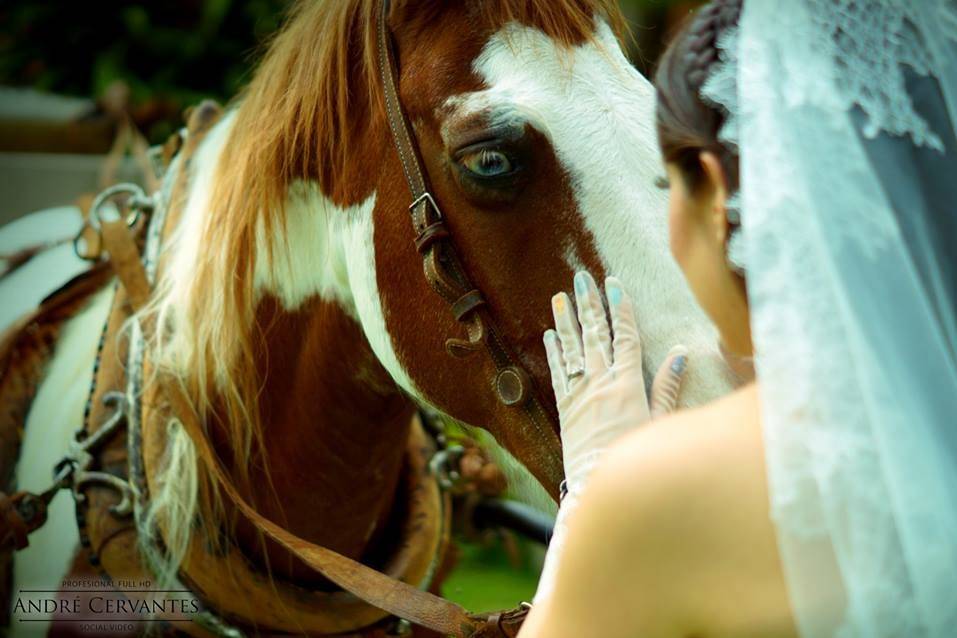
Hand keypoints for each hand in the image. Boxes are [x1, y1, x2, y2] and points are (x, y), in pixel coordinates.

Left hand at [544, 271, 687, 494]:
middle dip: (589, 304)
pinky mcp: (565, 409)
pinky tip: (549, 334)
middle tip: (582, 278)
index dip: (621, 310)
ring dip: (566, 320)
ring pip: (572, 349)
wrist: (600, 487)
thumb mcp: (662, 425)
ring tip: (560, 295)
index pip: (625, 339)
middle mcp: (601, 384)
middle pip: (596, 336)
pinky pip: (558, 373)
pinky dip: (554, 352)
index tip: (615, 285)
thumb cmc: (639, 460)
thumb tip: (679, 354)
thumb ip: (668, 388)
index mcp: (628, 386)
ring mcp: (580, 395)